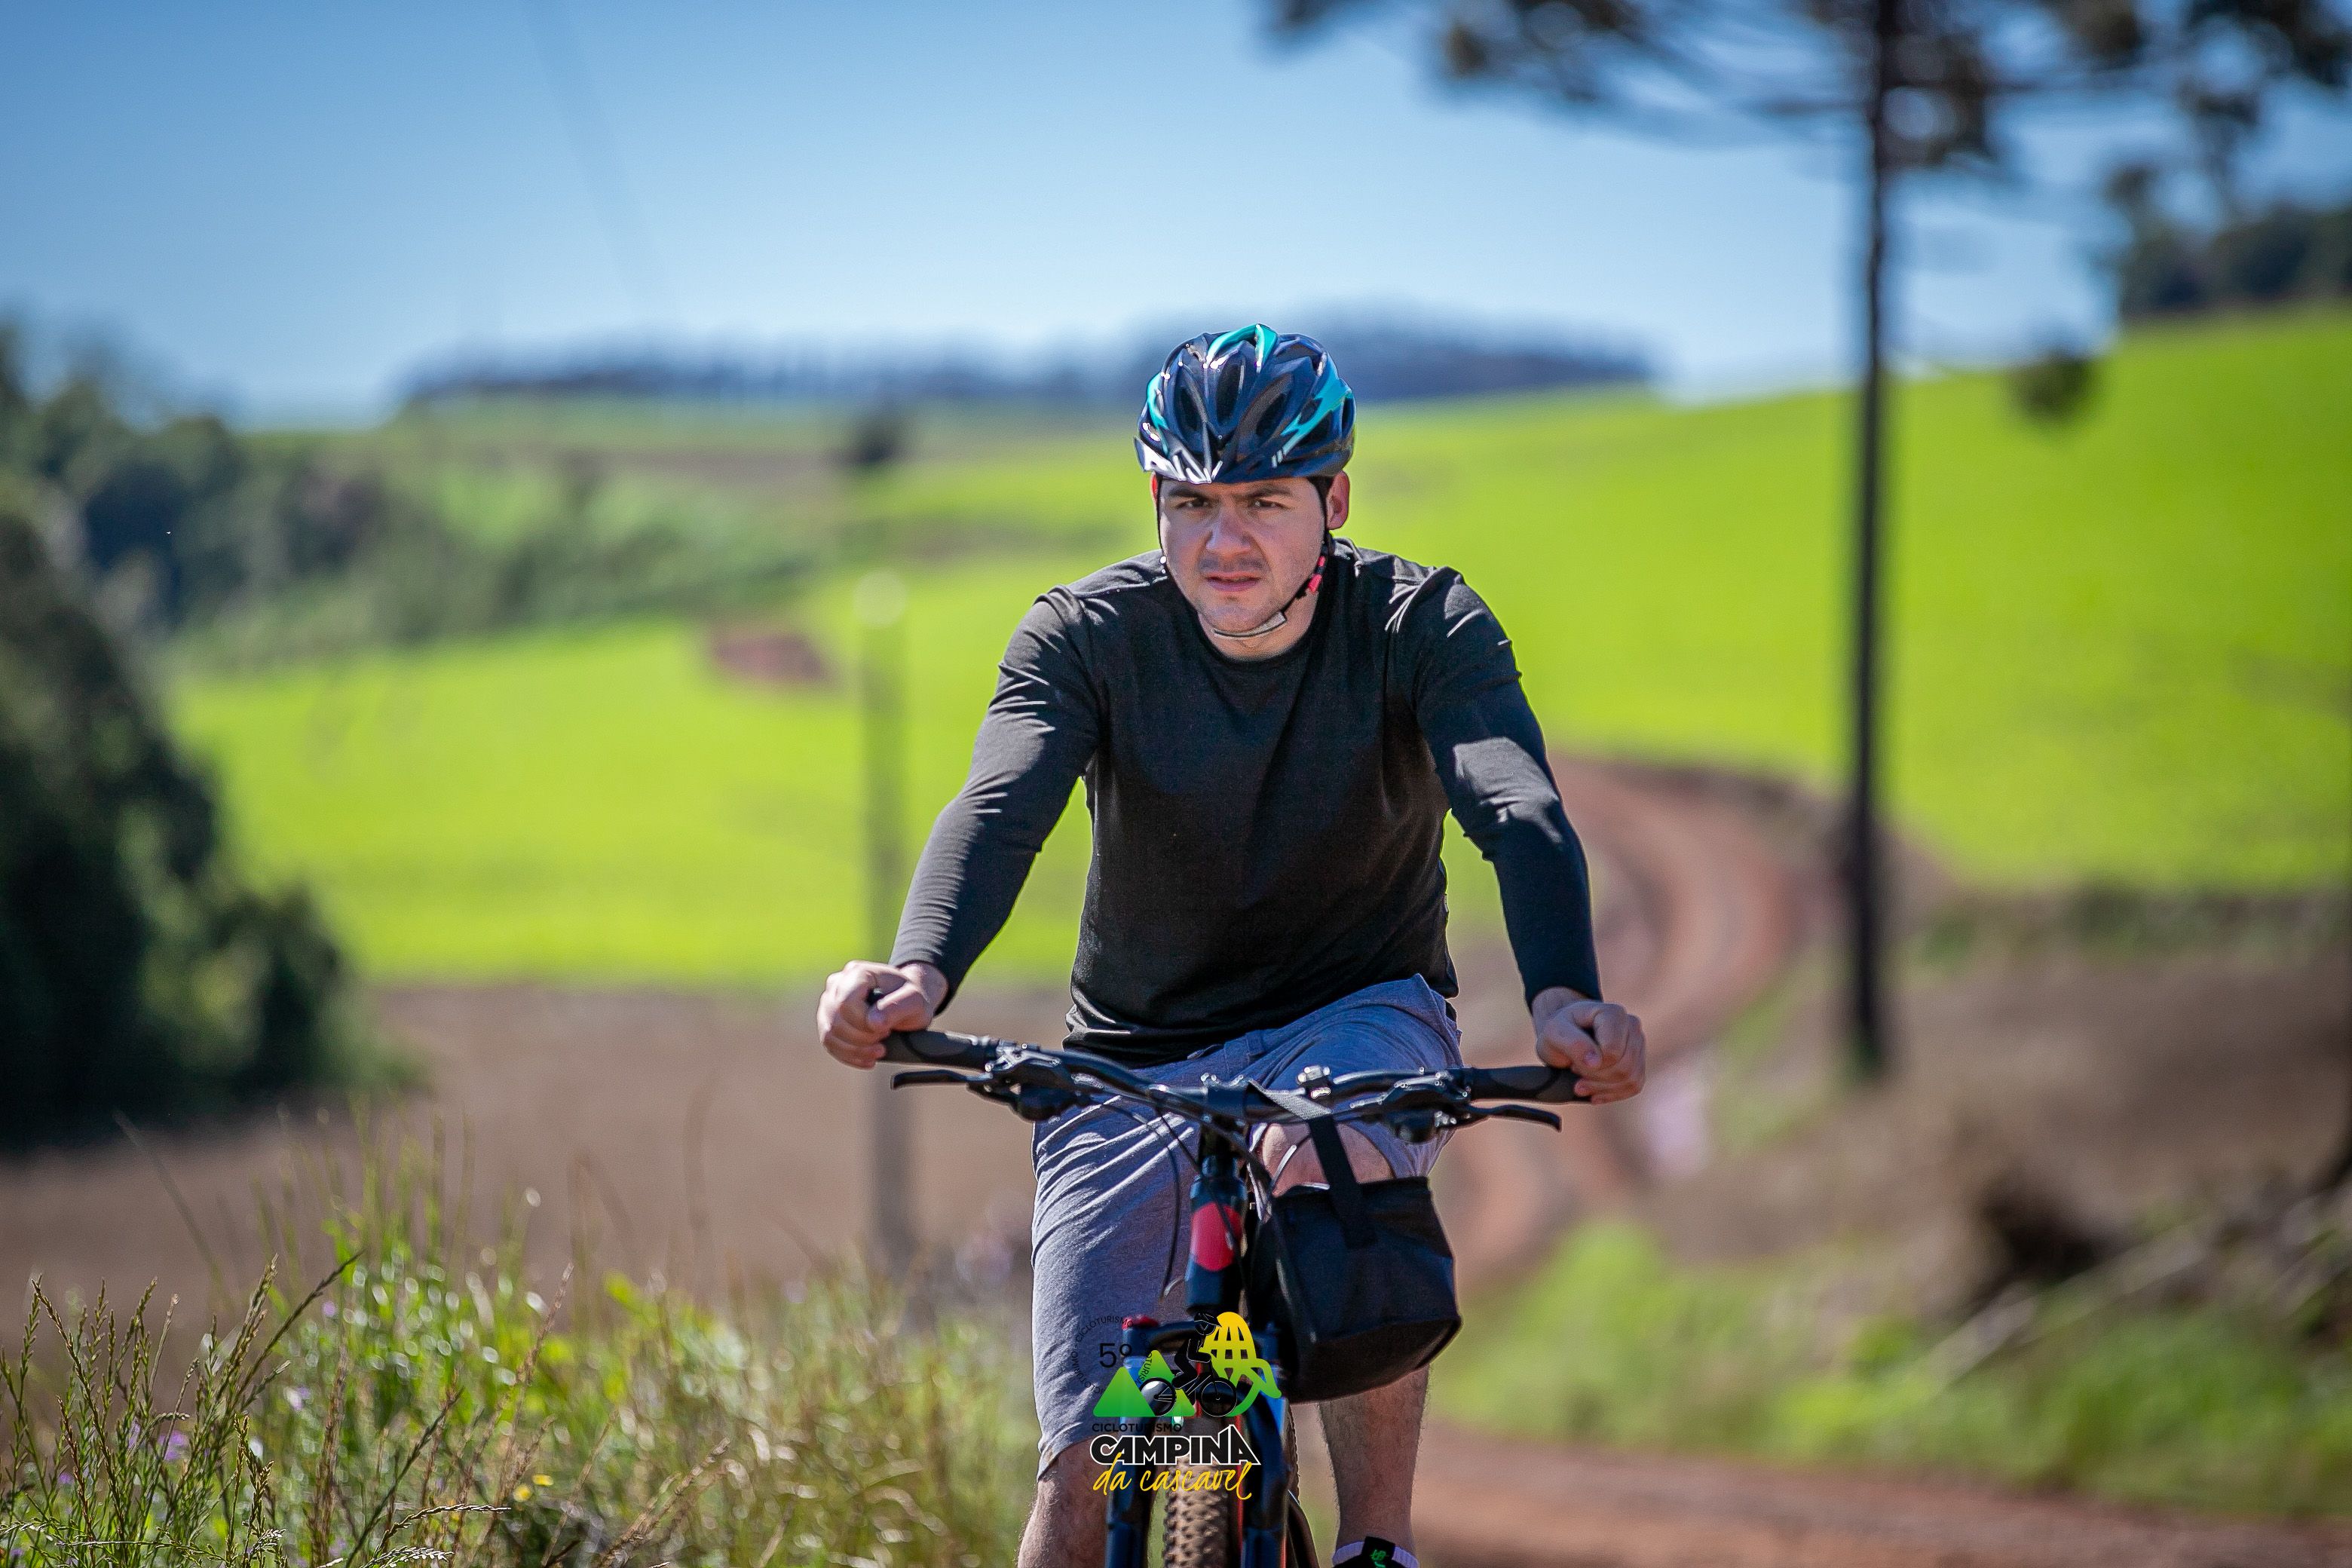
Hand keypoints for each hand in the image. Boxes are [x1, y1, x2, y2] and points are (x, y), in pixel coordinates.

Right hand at [816, 960, 945, 1069]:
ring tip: (878, 1051)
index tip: (886, 1029)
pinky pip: (829, 1042)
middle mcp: (837, 983)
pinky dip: (848, 1055)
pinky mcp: (827, 1019)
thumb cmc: (911, 997)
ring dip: (855, 1050)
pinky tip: (867, 1059)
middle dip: (862, 1039)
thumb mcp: (915, 1000)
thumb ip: (897, 1007)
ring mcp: (829, 1001)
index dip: (863, 1023)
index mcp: (857, 972)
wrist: (907, 1000)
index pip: (846, 1003)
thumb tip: (873, 1023)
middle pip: (836, 1020)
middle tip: (884, 1038)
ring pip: (829, 1033)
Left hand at [1530, 987, 1645, 1104]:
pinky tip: (1594, 1093)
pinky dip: (1612, 1094)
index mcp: (1614, 1013)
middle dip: (1596, 1078)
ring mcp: (1638, 1044)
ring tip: (1581, 1083)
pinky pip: (1634, 1087)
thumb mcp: (1554, 1033)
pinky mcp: (1638, 1062)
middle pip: (1624, 1067)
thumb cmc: (1559, 1031)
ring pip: (1631, 1079)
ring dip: (1602, 1087)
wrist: (1563, 1036)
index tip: (1573, 1063)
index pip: (1613, 1052)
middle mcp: (1632, 1025)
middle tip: (1575, 1072)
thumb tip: (1596, 1062)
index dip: (1592, 1065)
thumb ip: (1574, 1044)